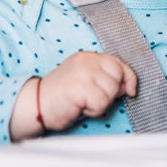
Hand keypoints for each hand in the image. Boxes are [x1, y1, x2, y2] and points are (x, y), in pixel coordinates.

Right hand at [9, 51, 136, 139]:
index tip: (131, 90)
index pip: (119, 63)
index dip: (129, 78)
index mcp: (89, 57)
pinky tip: (79, 107)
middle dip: (111, 93)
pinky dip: (93, 110)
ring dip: (100, 103)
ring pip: (111, 92)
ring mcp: (84, 72)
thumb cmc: (62, 96)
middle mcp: (88, 60)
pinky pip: (101, 103)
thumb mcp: (85, 81)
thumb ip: (105, 79)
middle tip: (91, 99)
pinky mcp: (81, 87)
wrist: (36, 104)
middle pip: (118, 77)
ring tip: (83, 102)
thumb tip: (129, 87)